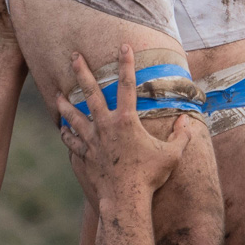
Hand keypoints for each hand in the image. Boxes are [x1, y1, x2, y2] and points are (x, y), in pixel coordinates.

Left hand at [56, 45, 196, 204]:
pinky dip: (66, 135)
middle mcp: (106, 125)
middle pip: (91, 92)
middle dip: (82, 72)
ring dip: (65, 104)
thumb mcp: (172, 154)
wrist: (125, 199)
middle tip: (73, 56)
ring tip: (57, 94)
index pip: (127, 85)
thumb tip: (188, 119)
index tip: (123, 46)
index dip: (126, 63)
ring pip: (74, 116)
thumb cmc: (149, 176)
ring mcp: (92, 140)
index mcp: (126, 120)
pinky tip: (61, 129)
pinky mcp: (85, 155)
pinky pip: (72, 142)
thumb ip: (182, 135)